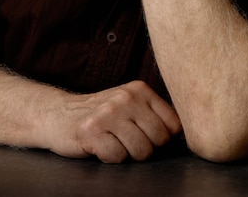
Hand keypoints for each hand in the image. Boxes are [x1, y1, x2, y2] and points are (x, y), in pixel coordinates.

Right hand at [45, 80, 181, 162]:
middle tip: (125, 139)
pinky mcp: (92, 130)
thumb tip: (188, 132)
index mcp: (140, 89)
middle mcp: (126, 97)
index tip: (145, 135)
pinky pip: (118, 157)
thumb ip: (155, 113)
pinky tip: (100, 145)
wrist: (59, 114)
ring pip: (141, 151)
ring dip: (127, 154)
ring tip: (113, 141)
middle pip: (159, 141)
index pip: (174, 125)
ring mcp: (108, 112)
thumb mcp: (130, 104)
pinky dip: (110, 158)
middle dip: (145, 148)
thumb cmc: (102, 115)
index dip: (162, 138)